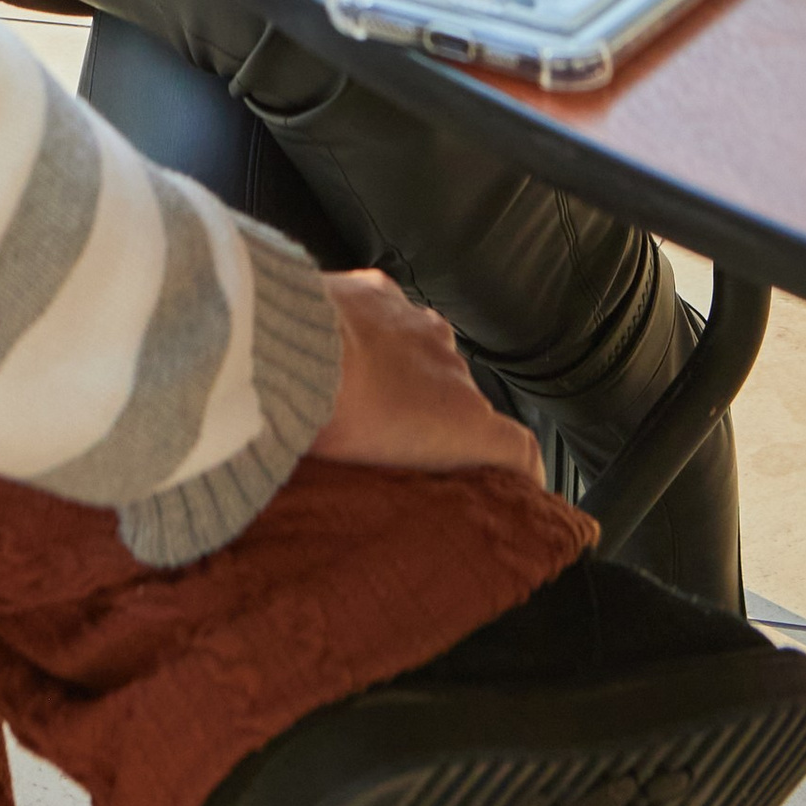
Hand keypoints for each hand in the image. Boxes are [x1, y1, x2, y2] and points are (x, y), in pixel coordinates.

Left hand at [305, 272, 544, 482]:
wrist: (283, 349)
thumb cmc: (326, 424)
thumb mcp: (373, 481)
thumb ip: (403, 483)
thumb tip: (391, 514)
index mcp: (464, 423)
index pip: (517, 447)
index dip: (521, 469)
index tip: (518, 483)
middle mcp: (453, 369)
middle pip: (461, 399)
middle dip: (437, 417)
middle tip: (396, 439)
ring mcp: (419, 325)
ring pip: (427, 353)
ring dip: (406, 372)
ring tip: (361, 390)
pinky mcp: (382, 291)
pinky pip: (392, 315)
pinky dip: (377, 331)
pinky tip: (342, 344)